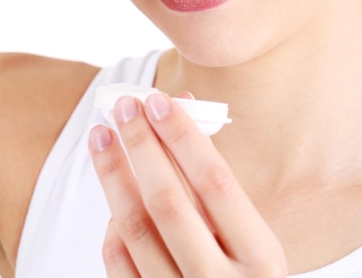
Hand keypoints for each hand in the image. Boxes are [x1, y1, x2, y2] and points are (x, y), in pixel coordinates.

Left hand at [89, 93, 287, 276]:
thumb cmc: (246, 275)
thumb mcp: (252, 238)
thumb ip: (216, 186)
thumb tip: (181, 113)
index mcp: (260, 256)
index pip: (215, 181)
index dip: (183, 137)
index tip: (158, 101)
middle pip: (168, 201)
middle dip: (141, 146)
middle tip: (124, 106)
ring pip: (135, 228)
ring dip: (113, 174)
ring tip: (101, 136)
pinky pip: (120, 264)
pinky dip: (113, 225)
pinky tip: (113, 192)